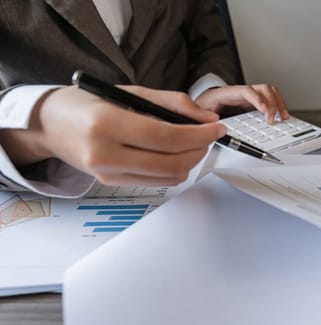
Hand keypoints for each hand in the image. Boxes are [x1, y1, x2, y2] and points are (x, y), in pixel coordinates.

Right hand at [3, 85, 226, 185]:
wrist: (50, 125)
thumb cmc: (87, 103)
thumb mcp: (129, 92)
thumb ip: (171, 103)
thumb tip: (206, 118)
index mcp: (106, 123)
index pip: (166, 136)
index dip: (198, 134)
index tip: (216, 127)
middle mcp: (104, 153)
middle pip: (170, 163)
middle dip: (199, 150)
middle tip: (209, 135)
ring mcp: (107, 173)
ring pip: (167, 177)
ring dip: (190, 161)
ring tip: (193, 143)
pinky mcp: (112, 183)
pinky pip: (156, 182)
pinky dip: (174, 169)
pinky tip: (175, 154)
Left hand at [196, 84, 289, 123]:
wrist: (203, 104)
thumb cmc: (203, 107)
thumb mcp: (200, 111)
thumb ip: (206, 116)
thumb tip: (215, 121)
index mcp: (228, 93)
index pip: (246, 91)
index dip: (257, 99)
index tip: (264, 110)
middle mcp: (241, 92)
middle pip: (263, 89)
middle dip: (272, 103)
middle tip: (272, 118)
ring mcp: (249, 96)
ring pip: (269, 92)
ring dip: (278, 103)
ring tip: (283, 116)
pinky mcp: (253, 103)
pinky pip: (270, 100)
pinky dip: (278, 106)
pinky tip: (281, 115)